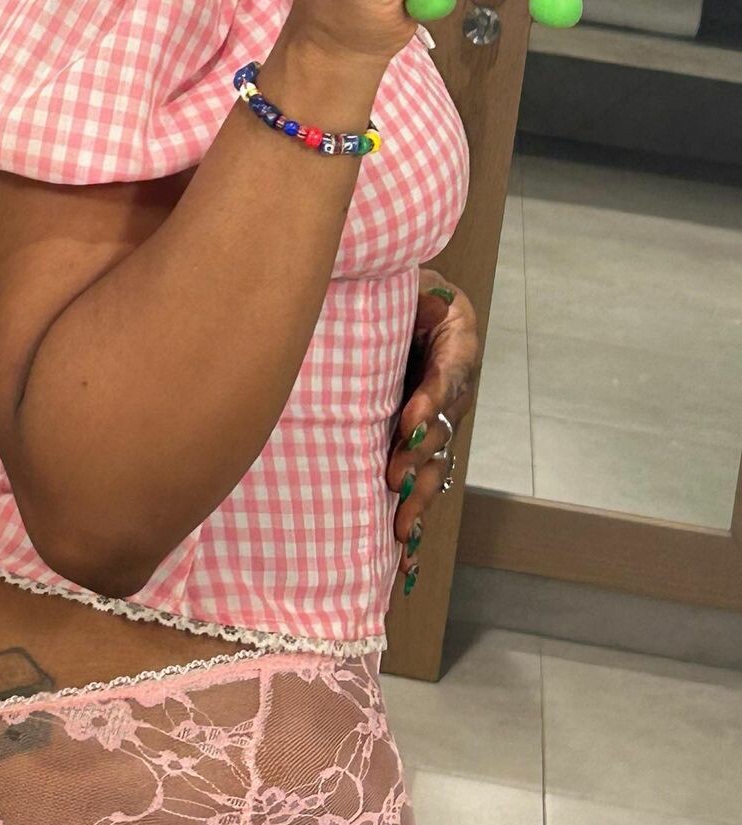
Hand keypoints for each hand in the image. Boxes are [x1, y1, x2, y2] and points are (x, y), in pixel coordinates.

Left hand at [388, 269, 481, 593]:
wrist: (384, 300)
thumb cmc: (389, 282)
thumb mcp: (402, 274)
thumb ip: (404, 284)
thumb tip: (370, 277)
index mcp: (454, 336)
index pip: (451, 370)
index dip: (433, 398)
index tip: (410, 422)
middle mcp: (451, 382)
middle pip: (445, 426)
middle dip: (420, 455)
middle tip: (394, 475)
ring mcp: (436, 416)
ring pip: (436, 462)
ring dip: (419, 493)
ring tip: (400, 522)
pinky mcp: (415, 442)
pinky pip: (423, 481)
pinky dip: (414, 515)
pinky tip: (403, 550)